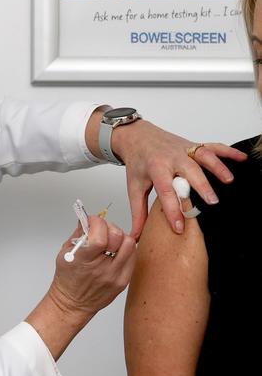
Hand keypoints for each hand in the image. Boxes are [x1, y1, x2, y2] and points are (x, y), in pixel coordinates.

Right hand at [48, 215, 136, 317]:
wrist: (73, 303)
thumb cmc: (67, 279)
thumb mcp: (65, 253)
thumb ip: (78, 233)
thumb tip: (87, 218)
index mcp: (83, 260)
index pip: (99, 236)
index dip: (97, 222)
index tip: (92, 221)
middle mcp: (101, 269)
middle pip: (117, 237)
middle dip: (109, 227)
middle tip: (101, 230)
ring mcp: (114, 276)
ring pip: (129, 245)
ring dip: (119, 237)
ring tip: (110, 241)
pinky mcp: (123, 281)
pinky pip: (133, 257)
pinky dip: (125, 249)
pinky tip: (116, 251)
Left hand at [112, 120, 246, 238]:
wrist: (137, 137)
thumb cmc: (137, 163)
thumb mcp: (134, 187)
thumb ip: (138, 213)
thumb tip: (136, 237)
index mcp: (155, 168)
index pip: (165, 191)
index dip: (172, 210)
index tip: (179, 227)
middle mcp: (171, 157)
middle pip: (188, 171)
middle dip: (200, 186)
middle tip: (212, 202)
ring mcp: (184, 149)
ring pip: (203, 156)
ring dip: (217, 167)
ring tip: (229, 181)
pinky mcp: (193, 145)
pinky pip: (212, 146)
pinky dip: (227, 151)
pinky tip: (241, 158)